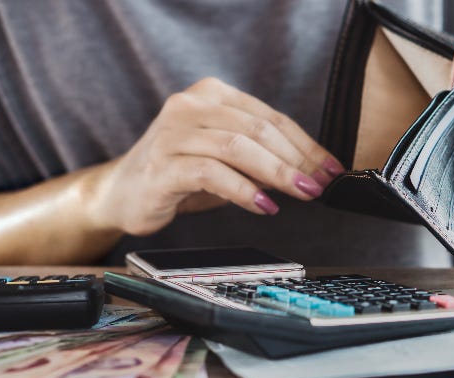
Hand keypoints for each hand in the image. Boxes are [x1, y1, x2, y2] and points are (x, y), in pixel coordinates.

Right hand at [87, 77, 344, 235]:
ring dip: (277, 172)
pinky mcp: (162, 165)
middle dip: (297, 159)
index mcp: (211, 95)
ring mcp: (173, 133)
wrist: (122, 193)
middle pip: (258, 129)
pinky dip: (243, 190)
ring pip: (237, 146)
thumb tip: (310, 172)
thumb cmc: (181, 174)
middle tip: (320, 184)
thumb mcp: (226, 159)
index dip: (306, 144)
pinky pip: (211, 173)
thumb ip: (261, 156)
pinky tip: (264, 205)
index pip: (270, 117)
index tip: (330, 168)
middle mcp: (190, 106)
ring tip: (301, 193)